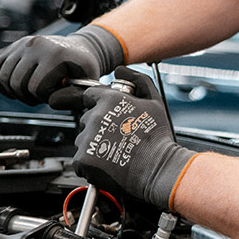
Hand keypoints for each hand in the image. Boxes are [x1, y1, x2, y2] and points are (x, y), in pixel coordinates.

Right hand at [0, 24, 125, 104]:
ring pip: (3, 77)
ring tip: (30, 91)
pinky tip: (14, 87)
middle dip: (28, 97)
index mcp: (55, 54)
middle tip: (41, 95)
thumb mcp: (87, 83)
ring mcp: (21, 44)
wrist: (79, 48)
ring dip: (14, 92)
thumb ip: (74, 97)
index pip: (37, 87)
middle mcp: (36, 45)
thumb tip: (52, 101)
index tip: (55, 93)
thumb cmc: (83, 68)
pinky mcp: (12, 46)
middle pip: (17, 83)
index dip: (45, 97)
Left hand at [73, 68, 197, 210]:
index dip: (99, 106)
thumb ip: (137, 80)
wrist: (158, 168)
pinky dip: (90, 164)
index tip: (109, 117)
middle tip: (118, 138)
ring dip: (95, 146)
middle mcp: (95, 117)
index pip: (90, 96)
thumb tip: (120, 69)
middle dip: (98, 127)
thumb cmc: (158, 138)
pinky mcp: (83, 159)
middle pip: (86, 119)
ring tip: (115, 153)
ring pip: (83, 140)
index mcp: (110, 100)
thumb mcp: (155, 102)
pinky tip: (108, 165)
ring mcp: (87, 139)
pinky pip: (80, 160)